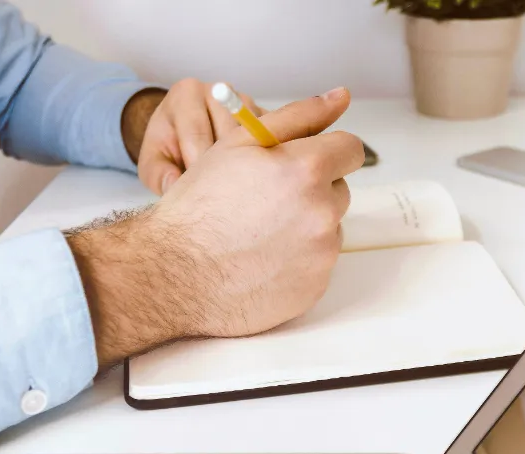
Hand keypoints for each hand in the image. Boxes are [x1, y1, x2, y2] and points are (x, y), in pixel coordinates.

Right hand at [70, 88, 362, 367]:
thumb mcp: (239, 143)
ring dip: (306, 225)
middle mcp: (322, 211)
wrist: (174, 273)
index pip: (350, 149)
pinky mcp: (316, 286)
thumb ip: (298, 116)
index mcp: (307, 169)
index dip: (325, 152)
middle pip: (339, 190)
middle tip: (266, 200)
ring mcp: (321, 254)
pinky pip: (319, 263)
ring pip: (329, 228)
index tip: (305, 162)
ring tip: (259, 232)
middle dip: (311, 190)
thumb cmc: (200, 205)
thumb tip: (341, 96)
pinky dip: (298, 260)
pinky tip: (261, 259)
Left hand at [125, 78, 263, 195]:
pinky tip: (251, 178)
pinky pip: (271, 139)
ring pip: (253, 137)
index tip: (198, 192)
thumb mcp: (153, 164)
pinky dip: (263, 159)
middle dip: (223, 167)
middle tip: (218, 194)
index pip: (197, 131)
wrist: (184, 136)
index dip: (198, 166)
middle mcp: (218, 90)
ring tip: (234, 187)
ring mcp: (245, 101)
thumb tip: (174, 187)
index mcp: (185, 94)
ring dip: (246, 164)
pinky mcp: (265, 115)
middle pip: (229, 134)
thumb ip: (159, 175)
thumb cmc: (168, 150)